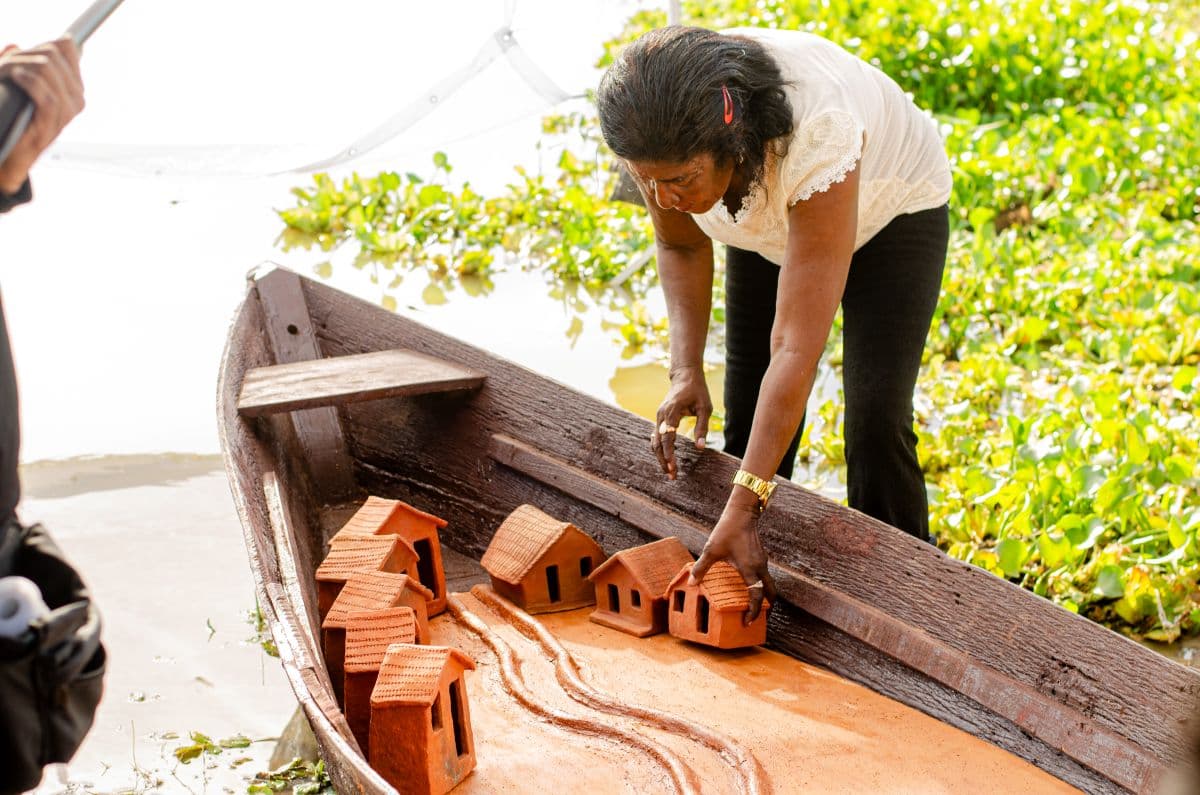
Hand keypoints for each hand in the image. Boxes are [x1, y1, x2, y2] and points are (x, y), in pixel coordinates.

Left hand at [0, 38, 84, 194]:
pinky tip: (14, 76)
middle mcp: (76, 99)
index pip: (67, 48)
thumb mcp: (15, 84)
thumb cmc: (11, 118)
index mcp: (73, 87)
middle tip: (6, 66)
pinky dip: (27, 80)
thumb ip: (17, 63)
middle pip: (54, 54)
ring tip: (4, 73)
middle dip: (25, 54)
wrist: (6, 154)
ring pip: (47, 69)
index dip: (40, 43)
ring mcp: (67, 113)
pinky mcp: (52, 125)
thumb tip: (13, 45)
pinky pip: (46, 94)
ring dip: (18, 65)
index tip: (23, 56)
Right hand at [651, 366, 711, 479]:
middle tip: (671, 476)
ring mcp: (658, 417)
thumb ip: (702, 428)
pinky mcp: (660, 419)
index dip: (669, 454)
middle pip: (657, 443)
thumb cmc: (697, 391)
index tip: (673, 468)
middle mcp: (661, 415)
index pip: (667, 437)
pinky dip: (659, 449)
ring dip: (660, 457)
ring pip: (655, 441)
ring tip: (669, 471)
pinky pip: (656, 437)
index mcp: (671, 412)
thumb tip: (700, 448)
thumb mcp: (705, 408)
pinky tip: (665, 459)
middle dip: (663, 460)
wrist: (685, 376)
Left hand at [690, 502, 777, 623]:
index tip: (747, 621)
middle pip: (770, 592)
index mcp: (749, 569)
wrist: (742, 513)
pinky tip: (748, 585)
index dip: (753, 611)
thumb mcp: (711, 550)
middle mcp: (760, 567)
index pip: (756, 596)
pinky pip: (764, 575)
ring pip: (768, 583)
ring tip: (752, 604)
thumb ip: (701, 568)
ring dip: (763, 595)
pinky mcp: (761, 556)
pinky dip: (760, 584)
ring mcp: (763, 561)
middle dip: (766, 606)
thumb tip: (691, 583)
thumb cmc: (726, 531)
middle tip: (756, 617)